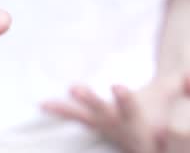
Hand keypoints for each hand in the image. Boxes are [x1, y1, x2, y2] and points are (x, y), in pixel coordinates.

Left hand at [41, 74, 189, 152]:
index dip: (124, 99)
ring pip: (87, 116)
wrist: (149, 145)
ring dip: (71, 105)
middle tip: (75, 88)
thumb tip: (187, 73)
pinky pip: (75, 117)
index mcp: (140, 121)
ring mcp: (104, 126)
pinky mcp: (93, 124)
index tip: (115, 86)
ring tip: (62, 89)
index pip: (132, 109)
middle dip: (92, 101)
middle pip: (105, 113)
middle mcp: (119, 125)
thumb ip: (179, 86)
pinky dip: (59, 110)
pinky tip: (42, 103)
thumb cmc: (160, 117)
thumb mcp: (169, 100)